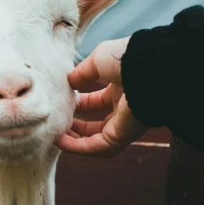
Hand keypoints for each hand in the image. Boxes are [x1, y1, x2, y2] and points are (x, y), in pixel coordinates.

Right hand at [57, 38, 147, 155]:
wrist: (147, 67)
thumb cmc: (127, 58)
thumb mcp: (99, 59)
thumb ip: (83, 72)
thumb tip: (70, 82)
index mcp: (122, 88)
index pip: (99, 101)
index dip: (81, 105)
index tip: (64, 104)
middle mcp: (124, 107)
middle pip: (99, 124)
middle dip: (78, 126)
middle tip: (60, 123)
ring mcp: (125, 123)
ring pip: (97, 140)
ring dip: (76, 140)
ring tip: (57, 135)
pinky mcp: (123, 135)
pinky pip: (97, 147)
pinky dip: (78, 147)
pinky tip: (61, 141)